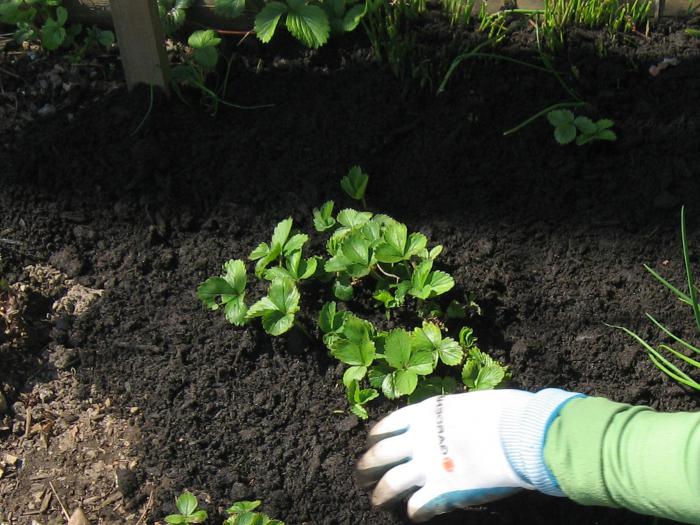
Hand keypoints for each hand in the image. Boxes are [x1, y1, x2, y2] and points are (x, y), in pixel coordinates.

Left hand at [357, 389, 580, 521]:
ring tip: (376, 501)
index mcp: (423, 414)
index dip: (375, 437)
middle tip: (361, 475)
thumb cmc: (501, 412)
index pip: (387, 425)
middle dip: (367, 466)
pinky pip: (416, 506)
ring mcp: (426, 465)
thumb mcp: (464, 404)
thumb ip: (447, 418)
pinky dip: (413, 511)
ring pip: (390, 483)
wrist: (517, 432)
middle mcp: (417, 438)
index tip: (371, 443)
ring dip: (380, 494)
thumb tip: (448, 425)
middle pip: (379, 454)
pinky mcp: (440, 490)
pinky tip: (415, 514)